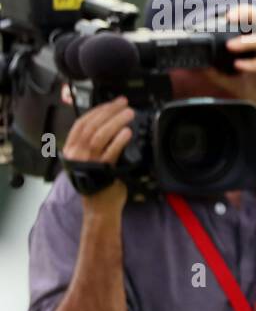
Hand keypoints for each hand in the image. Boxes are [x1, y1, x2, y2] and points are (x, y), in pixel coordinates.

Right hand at [62, 95, 133, 212]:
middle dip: (109, 112)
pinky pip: (110, 151)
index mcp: (71, 150)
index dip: (98, 110)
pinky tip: (128, 132)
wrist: (99, 207)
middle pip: (91, 126)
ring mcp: (88, 162)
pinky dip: (119, 140)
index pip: (82, 123)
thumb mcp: (89, 160)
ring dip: (115, 121)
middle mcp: (76, 154)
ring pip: (99, 135)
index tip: (113, 103)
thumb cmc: (98, 182)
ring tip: (129, 114)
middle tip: (124, 104)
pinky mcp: (101, 170)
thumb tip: (110, 123)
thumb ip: (94, 144)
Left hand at [202, 7, 255, 128]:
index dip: (238, 11)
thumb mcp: (232, 79)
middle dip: (245, 13)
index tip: (220, 15)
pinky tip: (239, 66)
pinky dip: (252, 64)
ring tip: (229, 46)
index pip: (253, 17)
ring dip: (245, 41)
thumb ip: (216, 71)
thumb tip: (197, 65)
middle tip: (228, 17)